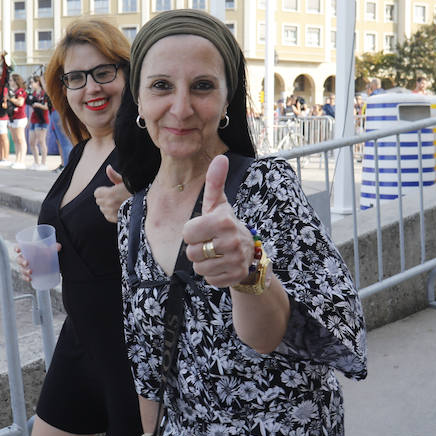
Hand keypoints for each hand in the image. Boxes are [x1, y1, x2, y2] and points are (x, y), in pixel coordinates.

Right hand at [15, 242, 59, 283]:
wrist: (48, 261)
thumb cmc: (45, 253)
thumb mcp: (49, 250)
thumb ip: (53, 248)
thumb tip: (58, 246)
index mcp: (27, 249)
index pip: (19, 247)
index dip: (17, 248)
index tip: (17, 250)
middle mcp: (24, 258)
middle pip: (18, 259)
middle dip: (21, 261)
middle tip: (26, 263)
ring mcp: (25, 266)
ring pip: (21, 269)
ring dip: (24, 271)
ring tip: (30, 272)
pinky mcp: (28, 273)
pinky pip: (24, 276)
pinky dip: (26, 278)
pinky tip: (30, 279)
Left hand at [94, 164, 130, 223]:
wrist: (145, 205)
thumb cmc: (136, 191)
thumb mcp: (126, 181)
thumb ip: (114, 175)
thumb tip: (108, 167)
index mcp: (110, 193)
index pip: (96, 193)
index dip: (102, 190)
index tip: (109, 190)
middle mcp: (109, 204)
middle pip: (98, 201)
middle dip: (104, 198)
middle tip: (114, 196)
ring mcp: (112, 213)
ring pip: (102, 209)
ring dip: (107, 205)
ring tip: (117, 202)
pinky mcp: (115, 219)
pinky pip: (107, 216)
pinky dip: (110, 213)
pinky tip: (118, 209)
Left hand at [181, 154, 253, 286]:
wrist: (248, 252)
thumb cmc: (225, 224)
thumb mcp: (218, 204)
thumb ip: (214, 182)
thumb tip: (220, 157)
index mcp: (223, 221)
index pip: (187, 233)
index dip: (192, 232)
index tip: (204, 229)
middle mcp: (232, 241)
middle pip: (191, 252)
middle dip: (197, 249)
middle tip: (210, 243)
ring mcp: (236, 260)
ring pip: (199, 267)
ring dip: (203, 262)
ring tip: (216, 254)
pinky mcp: (235, 276)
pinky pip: (209, 279)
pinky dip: (212, 274)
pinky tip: (221, 265)